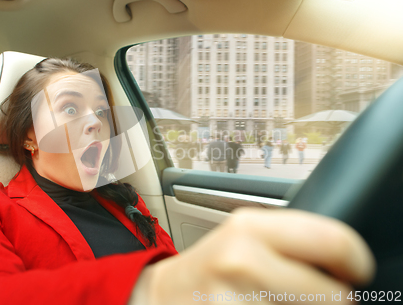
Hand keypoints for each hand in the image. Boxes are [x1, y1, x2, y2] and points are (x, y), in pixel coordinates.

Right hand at [130, 208, 374, 304]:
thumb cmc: (210, 266)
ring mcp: (236, 301)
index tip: (355, 271)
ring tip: (276, 300)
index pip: (333, 241)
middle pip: (333, 296)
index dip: (356, 261)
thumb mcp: (245, 235)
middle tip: (313, 293)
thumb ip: (291, 239)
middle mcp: (243, 261)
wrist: (167, 295)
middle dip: (331, 299)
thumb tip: (343, 257)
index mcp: (250, 227)